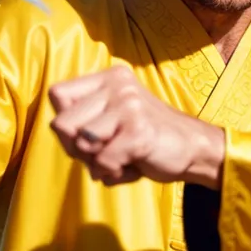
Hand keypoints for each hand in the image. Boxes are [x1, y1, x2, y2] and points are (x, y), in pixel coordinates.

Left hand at [49, 65, 224, 186]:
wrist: (193, 149)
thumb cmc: (145, 138)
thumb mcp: (111, 121)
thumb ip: (81, 123)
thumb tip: (60, 130)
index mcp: (108, 78)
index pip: (57, 95)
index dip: (65, 123)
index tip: (87, 135)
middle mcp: (117, 85)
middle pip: (62, 123)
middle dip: (76, 148)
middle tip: (104, 151)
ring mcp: (129, 105)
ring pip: (81, 143)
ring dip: (96, 161)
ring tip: (120, 157)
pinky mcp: (139, 130)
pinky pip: (103, 161)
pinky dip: (113, 172)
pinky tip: (132, 165)